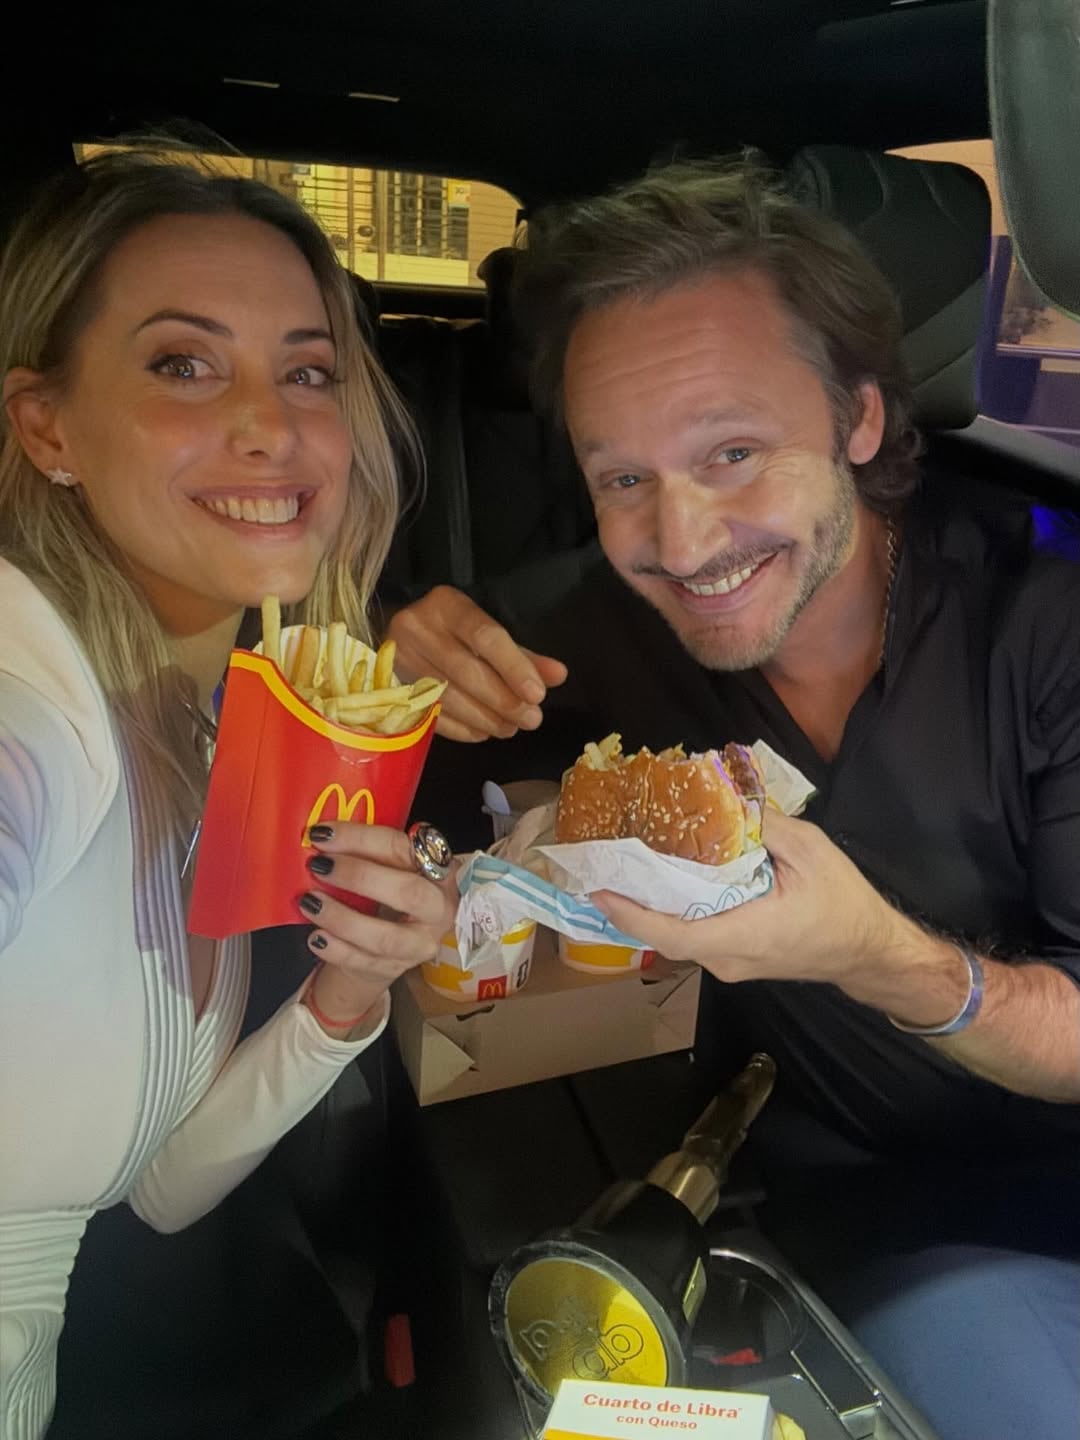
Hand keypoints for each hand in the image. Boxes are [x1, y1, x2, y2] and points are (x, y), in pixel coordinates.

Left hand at [296, 822, 456, 1027]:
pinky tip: (315, 937)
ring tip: (309, 902)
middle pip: (407, 892)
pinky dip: (336, 949)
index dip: (362, 838)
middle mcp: (438, 907)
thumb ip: (366, 852)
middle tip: (318, 866)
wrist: (388, 946)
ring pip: (385, 936)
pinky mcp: (397, 968)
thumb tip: (320, 835)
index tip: (323, 833)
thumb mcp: (386, 868)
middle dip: (359, 876)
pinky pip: (364, 962)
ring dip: (342, 918)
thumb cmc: (385, 894)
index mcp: (437, 869)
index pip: (404, 848)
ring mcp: (420, 943)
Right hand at [386, 586, 566, 742]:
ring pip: (448, 697)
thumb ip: (522, 655)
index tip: (538, 694)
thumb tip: (557, 676)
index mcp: (446, 605)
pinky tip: (483, 732)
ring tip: (510, 728)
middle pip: (466, 671)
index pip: (485, 637)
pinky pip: (430, 714)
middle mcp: (416, 627)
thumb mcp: (486, 633)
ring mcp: (398, 659)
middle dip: (504, 701)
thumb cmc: (450, 632)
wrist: (395, 635)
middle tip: (530, 719)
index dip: (514, 668)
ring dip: (485, 719)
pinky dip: (462, 729)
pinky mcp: (390, 687)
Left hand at [593, 810, 898, 990]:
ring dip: (653, 904)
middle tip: (604, 864)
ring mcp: (730, 963)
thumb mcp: (811, 851)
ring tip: (628, 865)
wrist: (870, 951)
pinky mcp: (736, 958)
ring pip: (679, 935)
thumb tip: (726, 798)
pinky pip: (696, 933)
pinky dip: (676, 908)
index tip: (598, 889)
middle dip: (632, 901)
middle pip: (666, 933)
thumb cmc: (844, 904)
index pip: (672, 932)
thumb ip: (766, 825)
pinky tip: (668, 878)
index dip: (630, 913)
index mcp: (743, 935)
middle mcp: (727, 958)